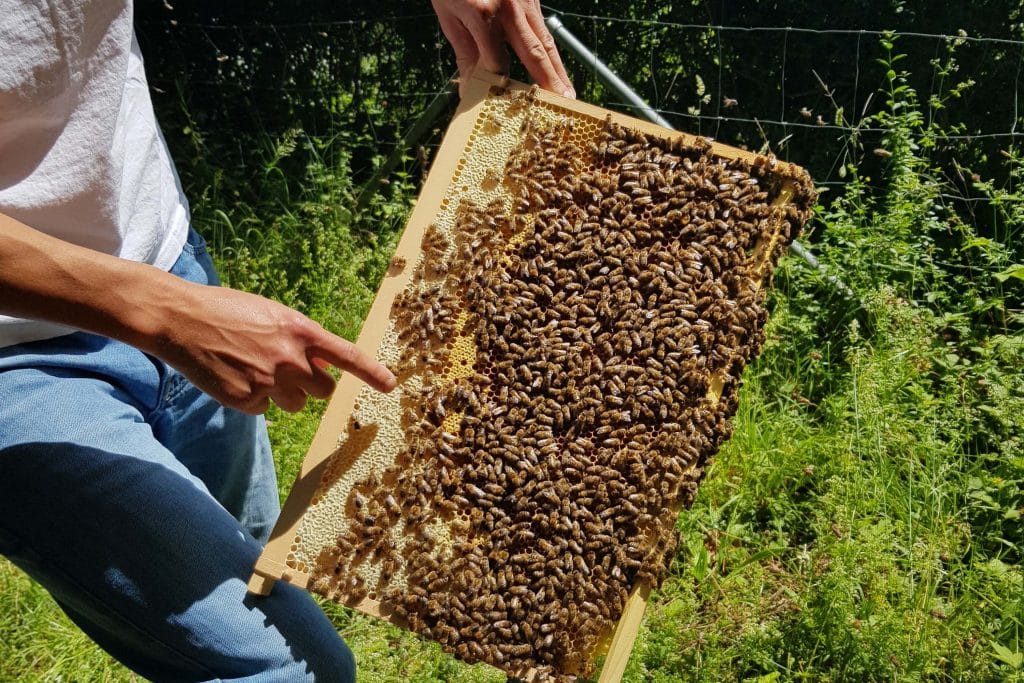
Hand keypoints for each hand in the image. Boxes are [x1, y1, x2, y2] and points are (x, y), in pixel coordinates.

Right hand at [157, 284, 396, 413]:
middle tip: (288, 372)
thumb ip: (297, 338)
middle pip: (324, 390)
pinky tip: (233, 377)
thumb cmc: (226, 310)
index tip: (390, 385)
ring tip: (253, 370)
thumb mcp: (271, 314)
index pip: (347, 356)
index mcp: (300, 331)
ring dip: (283, 395)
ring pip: (296, 405)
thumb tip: (317, 365)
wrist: (180, 319)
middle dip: (312, 385)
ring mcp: (269, 381)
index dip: (372, 373)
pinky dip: (252, 399)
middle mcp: (291, 358)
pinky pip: (264, 410)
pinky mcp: (246, 400)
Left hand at [431, 0, 574, 97]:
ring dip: (558, 70)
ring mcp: (525, 1)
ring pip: (546, 41)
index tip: (503, 104)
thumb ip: (464, 51)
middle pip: (534, 53)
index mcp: (483, 14)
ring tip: (567, 94)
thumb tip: (472, 85)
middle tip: (562, 104)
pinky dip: (551, 52)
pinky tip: (557, 71)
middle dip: (549, 81)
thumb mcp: (448, 15)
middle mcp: (510, 8)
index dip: (500, 84)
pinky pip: (543, 29)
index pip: (498, 61)